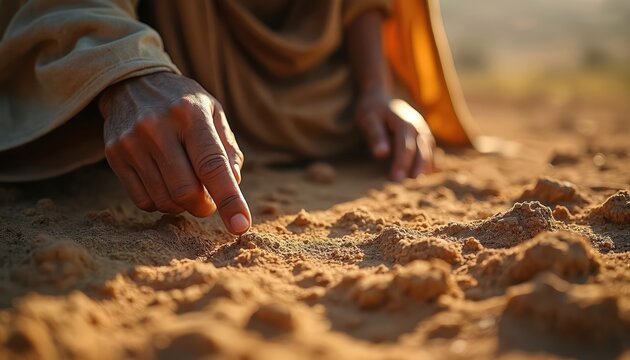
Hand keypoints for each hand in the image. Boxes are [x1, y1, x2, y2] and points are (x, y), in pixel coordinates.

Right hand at [98, 72, 250, 234]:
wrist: (130, 81)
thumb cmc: (183, 102)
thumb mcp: (213, 112)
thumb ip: (227, 148)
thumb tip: (234, 183)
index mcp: (191, 114)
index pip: (212, 166)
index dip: (229, 199)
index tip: (240, 226)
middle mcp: (158, 127)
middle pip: (186, 192)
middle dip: (203, 206)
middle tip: (208, 200)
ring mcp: (132, 142)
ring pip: (164, 200)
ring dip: (182, 205)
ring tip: (186, 185)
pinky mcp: (114, 155)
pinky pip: (143, 200)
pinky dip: (161, 203)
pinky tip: (165, 184)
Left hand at [355, 89, 435, 180]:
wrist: (381, 97)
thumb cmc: (373, 110)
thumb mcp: (368, 119)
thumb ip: (376, 136)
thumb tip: (381, 154)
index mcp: (404, 122)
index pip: (405, 147)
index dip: (401, 164)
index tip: (395, 179)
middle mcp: (418, 126)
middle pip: (422, 151)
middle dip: (417, 168)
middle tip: (411, 186)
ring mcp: (424, 131)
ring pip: (429, 151)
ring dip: (426, 167)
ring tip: (420, 184)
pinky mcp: (424, 136)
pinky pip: (432, 150)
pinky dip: (433, 161)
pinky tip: (431, 173)